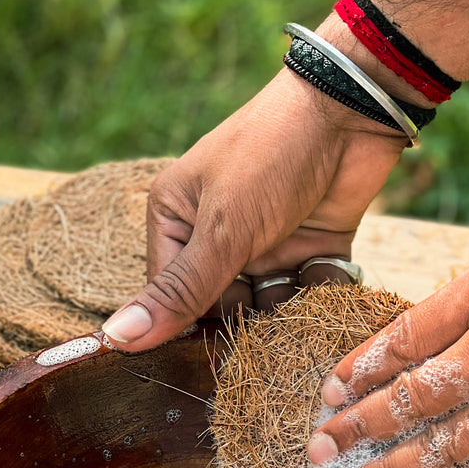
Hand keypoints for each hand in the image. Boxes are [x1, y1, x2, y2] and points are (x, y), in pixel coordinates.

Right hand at [100, 20, 412, 349]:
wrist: (352, 110)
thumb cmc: (271, 156)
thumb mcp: (221, 229)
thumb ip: (180, 290)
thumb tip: (116, 339)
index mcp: (177, 219)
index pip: (170, 295)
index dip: (188, 326)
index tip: (208, 357)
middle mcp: (217, 234)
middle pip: (221, 306)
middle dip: (244, 323)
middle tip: (263, 339)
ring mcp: (267, 242)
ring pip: (269, 304)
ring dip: (286, 314)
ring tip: (299, 315)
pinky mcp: (312, 246)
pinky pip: (310, 290)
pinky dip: (320, 295)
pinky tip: (328, 287)